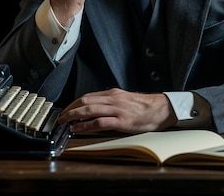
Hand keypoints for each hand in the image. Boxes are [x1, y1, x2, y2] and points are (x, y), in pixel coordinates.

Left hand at [57, 88, 177, 133]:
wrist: (162, 109)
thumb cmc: (145, 107)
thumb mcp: (126, 100)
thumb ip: (112, 103)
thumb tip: (97, 109)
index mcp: (113, 94)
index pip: (88, 96)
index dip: (74, 103)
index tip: (66, 110)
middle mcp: (113, 99)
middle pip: (84, 101)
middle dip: (69, 109)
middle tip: (60, 117)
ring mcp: (117, 110)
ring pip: (89, 109)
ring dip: (73, 116)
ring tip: (64, 122)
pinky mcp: (122, 121)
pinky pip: (99, 122)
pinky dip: (85, 125)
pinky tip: (77, 129)